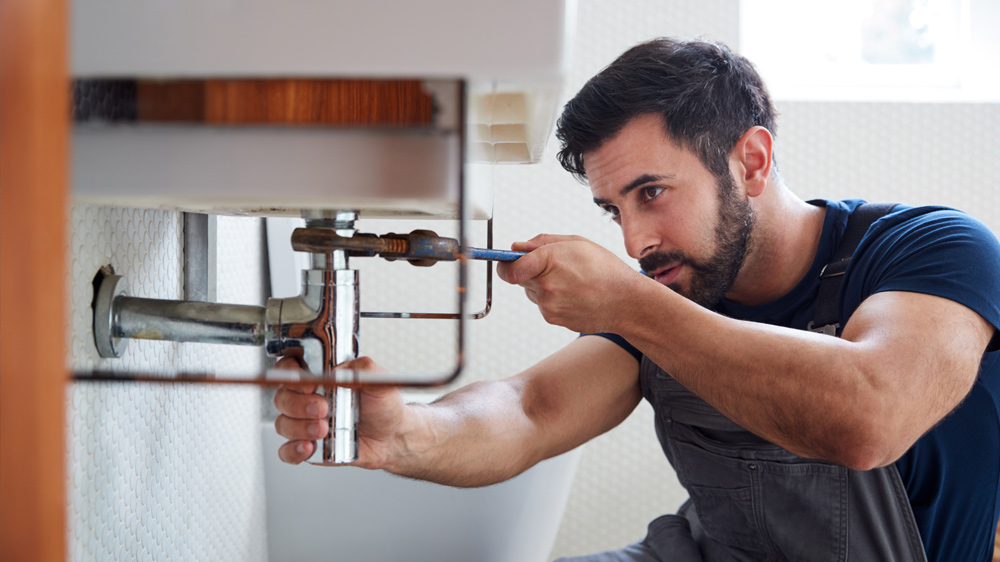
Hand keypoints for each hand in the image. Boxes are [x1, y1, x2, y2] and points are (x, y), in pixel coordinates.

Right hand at [272, 356, 406, 468]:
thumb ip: (362, 368)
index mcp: (319, 378)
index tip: (309, 384)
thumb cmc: (383, 406)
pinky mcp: (309, 447)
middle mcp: (307, 399)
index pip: (288, 368)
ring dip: (299, 428)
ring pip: (282, 424)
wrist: (392, 437)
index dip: (289, 374)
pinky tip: (310, 447)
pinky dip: (293, 450)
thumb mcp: (379, 381)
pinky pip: (287, 451)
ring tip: (324, 429)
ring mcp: (305, 424)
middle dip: (298, 404)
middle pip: (282, 398)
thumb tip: (339, 371)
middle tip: (322, 409)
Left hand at [496, 234, 647, 333]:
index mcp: (549, 261)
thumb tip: (517, 247)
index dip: (504, 264)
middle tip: (555, 267)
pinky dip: (553, 299)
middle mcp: (545, 286)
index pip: (508, 268)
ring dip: (543, 285)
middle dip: (530, 270)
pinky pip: (543, 305)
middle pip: (519, 278)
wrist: (626, 302)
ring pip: (531, 292)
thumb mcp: (577, 243)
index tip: (506, 261)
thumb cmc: (606, 270)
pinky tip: (573, 294)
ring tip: (570, 281)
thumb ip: (542, 242)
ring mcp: (548, 306)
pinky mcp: (553, 319)